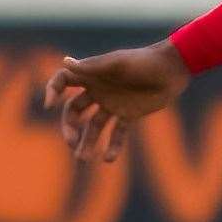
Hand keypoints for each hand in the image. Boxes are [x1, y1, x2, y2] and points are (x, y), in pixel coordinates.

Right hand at [42, 39, 190, 162]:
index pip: (63, 81)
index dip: (52, 91)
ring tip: (84, 159)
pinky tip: (109, 159)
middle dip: (69, 127)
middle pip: (74, 111)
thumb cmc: (144, 61)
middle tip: (72, 143)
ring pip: (94, 126)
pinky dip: (114, 145)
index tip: (49, 105)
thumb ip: (92, 67)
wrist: (172, 69)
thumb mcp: (117, 64)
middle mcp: (98, 90)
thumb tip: (65, 62)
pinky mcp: (129, 114)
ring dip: (87, 142)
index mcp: (92, 75)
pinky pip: (118, 132)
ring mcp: (113, 103)